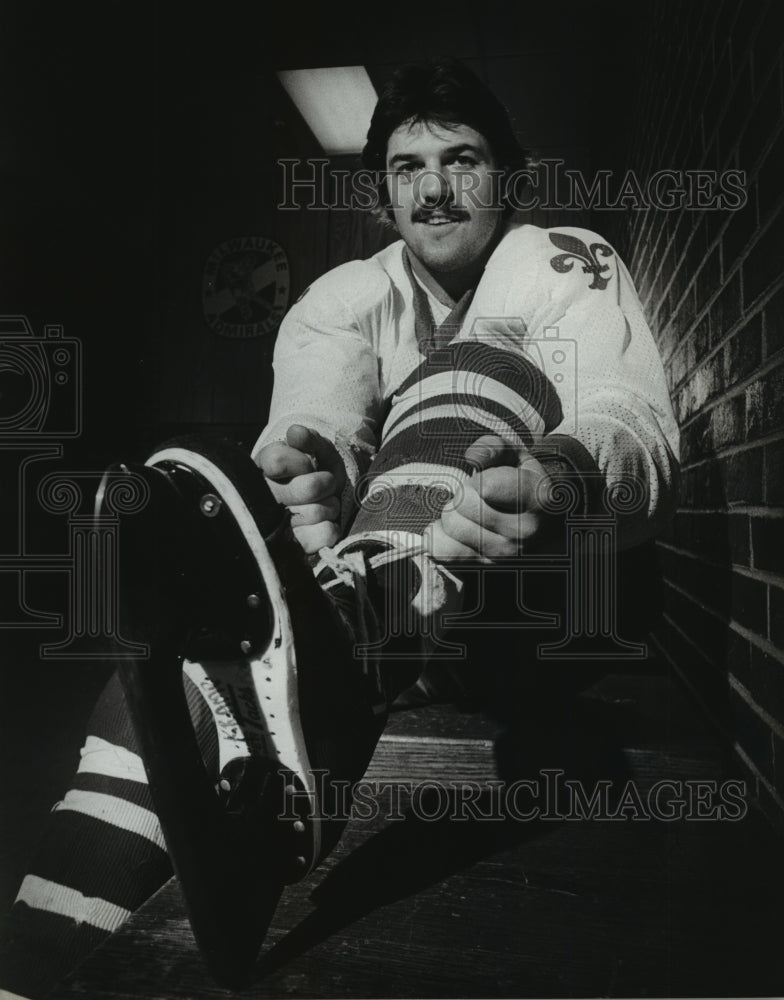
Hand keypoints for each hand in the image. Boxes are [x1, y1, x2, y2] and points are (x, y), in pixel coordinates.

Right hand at [256, 424, 345, 552]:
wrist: (325, 497)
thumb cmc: (316, 469)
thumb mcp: (314, 448)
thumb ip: (307, 439)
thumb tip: (295, 433)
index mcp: (262, 470)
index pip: (278, 462)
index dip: (302, 462)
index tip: (307, 464)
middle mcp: (264, 499)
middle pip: (309, 489)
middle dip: (326, 483)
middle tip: (324, 483)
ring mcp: (277, 527)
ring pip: (317, 512)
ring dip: (330, 505)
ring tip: (323, 503)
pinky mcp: (294, 548)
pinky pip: (324, 536)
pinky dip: (330, 528)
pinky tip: (322, 523)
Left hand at [425, 435, 551, 562]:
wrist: (545, 525)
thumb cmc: (524, 484)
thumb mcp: (516, 457)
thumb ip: (493, 448)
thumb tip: (471, 457)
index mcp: (537, 499)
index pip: (485, 487)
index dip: (479, 480)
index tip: (492, 484)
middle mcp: (524, 533)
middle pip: (463, 505)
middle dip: (463, 496)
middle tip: (479, 500)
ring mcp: (505, 556)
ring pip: (451, 527)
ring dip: (452, 516)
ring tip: (472, 516)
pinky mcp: (485, 570)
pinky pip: (443, 551)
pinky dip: (440, 538)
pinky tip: (456, 533)